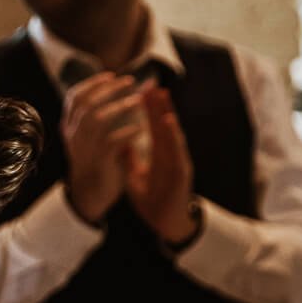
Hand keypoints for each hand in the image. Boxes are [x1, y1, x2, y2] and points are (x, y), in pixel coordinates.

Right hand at [61, 73, 143, 223]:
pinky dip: (127, 132)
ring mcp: (84, 149)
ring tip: (138, 100)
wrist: (90, 196)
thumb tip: (106, 91)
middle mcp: (73, 136)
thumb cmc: (93, 162)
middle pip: (86, 104)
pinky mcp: (99, 162)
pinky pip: (112, 141)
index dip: (92, 83)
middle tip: (129, 81)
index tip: (110, 75)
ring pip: (96, 119)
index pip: (74, 98)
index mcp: (69, 128)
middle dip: (108, 89)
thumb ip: (92, 117)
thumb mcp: (86, 137)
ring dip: (119, 107)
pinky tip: (140, 129)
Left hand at [124, 84, 197, 243]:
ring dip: (167, 112)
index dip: (145, 109)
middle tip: (150, 81)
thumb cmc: (154, 198)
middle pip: (162, 124)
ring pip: (171, 132)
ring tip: (161, 94)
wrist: (165, 221)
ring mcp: (176, 160)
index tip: (138, 89)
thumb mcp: (136, 175)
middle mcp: (169, 153)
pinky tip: (170, 122)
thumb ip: (130, 158)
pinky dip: (174, 135)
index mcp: (158, 154)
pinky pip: (177, 150)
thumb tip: (120, 142)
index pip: (151, 126)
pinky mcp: (181, 171)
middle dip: (156, 103)